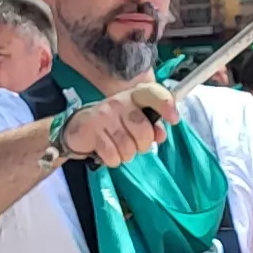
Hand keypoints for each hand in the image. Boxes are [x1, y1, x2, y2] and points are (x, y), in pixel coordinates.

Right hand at [53, 90, 173, 167]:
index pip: (151, 93)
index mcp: (133, 97)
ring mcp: (104, 114)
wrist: (77, 129)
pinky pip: (112, 154)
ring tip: (117, 148)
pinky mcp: (91, 129)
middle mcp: (119, 102)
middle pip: (143, 131)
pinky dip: (112, 160)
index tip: (174, 118)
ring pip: (127, 146)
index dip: (165, 104)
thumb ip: (150, 127)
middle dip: (142, 145)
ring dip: (125, 155)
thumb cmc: (111, 125)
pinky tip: (106, 152)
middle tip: (133, 145)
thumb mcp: (132, 123)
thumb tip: (161, 134)